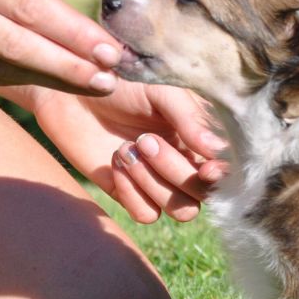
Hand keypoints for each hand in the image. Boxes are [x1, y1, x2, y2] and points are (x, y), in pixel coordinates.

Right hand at [0, 0, 121, 93]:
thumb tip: (83, 37)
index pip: (28, 7)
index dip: (74, 34)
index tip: (112, 52)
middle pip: (16, 46)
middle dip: (70, 67)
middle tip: (110, 80)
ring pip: (0, 69)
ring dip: (51, 80)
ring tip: (91, 84)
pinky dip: (18, 81)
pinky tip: (48, 83)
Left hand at [30, 84, 228, 222]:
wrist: (72, 91)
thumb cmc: (122, 83)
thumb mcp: (162, 92)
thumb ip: (191, 120)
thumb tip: (216, 152)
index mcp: (201, 140)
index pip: (226, 173)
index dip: (221, 177)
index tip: (206, 167)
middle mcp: (186, 164)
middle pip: (202, 195)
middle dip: (174, 171)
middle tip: (144, 140)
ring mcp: (159, 183)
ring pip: (180, 210)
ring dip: (153, 183)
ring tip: (126, 149)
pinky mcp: (130, 194)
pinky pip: (147, 215)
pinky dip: (131, 192)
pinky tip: (115, 162)